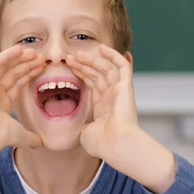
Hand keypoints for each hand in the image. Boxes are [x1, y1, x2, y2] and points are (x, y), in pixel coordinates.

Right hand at [0, 45, 44, 148]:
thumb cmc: (1, 135)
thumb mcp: (22, 135)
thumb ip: (32, 138)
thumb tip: (42, 145)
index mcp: (1, 103)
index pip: (18, 84)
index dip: (30, 74)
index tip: (43, 67)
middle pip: (13, 73)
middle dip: (27, 64)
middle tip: (41, 57)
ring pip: (5, 67)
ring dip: (19, 58)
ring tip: (34, 51)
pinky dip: (6, 56)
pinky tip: (19, 49)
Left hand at [66, 45, 139, 159]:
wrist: (115, 145)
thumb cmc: (102, 144)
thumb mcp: (86, 133)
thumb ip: (84, 126)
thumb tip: (83, 127)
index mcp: (103, 107)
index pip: (92, 84)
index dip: (81, 74)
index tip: (68, 67)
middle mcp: (112, 97)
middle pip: (97, 74)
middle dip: (83, 65)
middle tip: (69, 58)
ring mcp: (119, 91)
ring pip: (106, 68)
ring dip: (92, 60)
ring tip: (77, 54)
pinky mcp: (126, 87)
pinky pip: (122, 66)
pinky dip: (114, 55)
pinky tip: (102, 48)